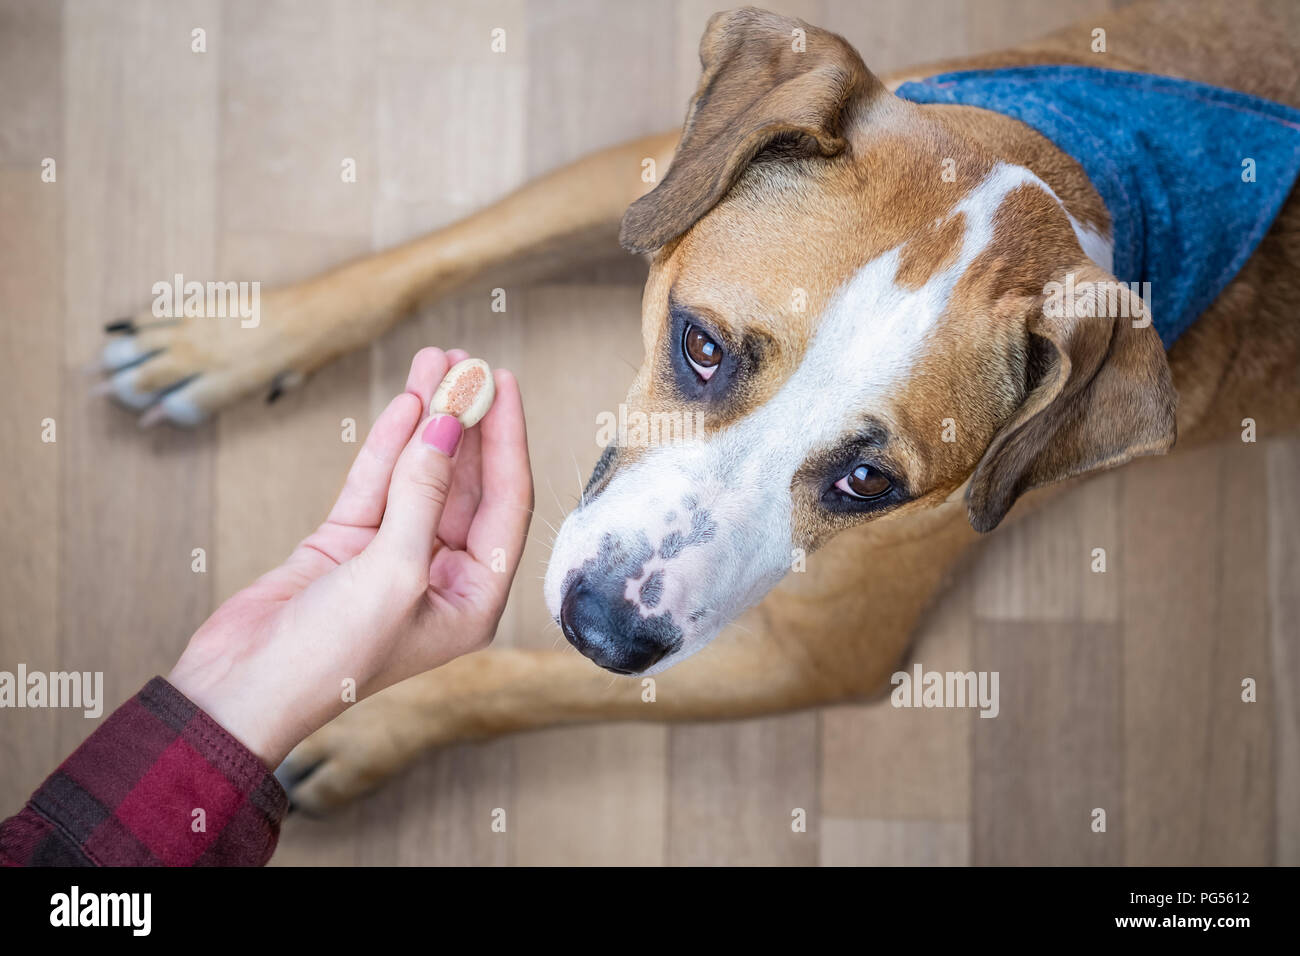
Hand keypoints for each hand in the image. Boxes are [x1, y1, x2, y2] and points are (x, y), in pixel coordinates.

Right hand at [168, 348, 532, 766]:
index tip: (505, 382)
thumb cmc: (330, 655)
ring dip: (429, 420)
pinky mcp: (346, 545)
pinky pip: (378, 483)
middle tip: (469, 362)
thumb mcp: (392, 572)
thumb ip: (423, 494)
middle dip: (468, 421)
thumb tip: (448, 425)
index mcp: (473, 599)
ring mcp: (392, 557)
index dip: (506, 440)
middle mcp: (441, 577)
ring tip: (436, 361)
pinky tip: (406, 399)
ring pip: (420, 474)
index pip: (506, 504)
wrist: (241, 687)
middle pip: (466, 483)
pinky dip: (388, 443)